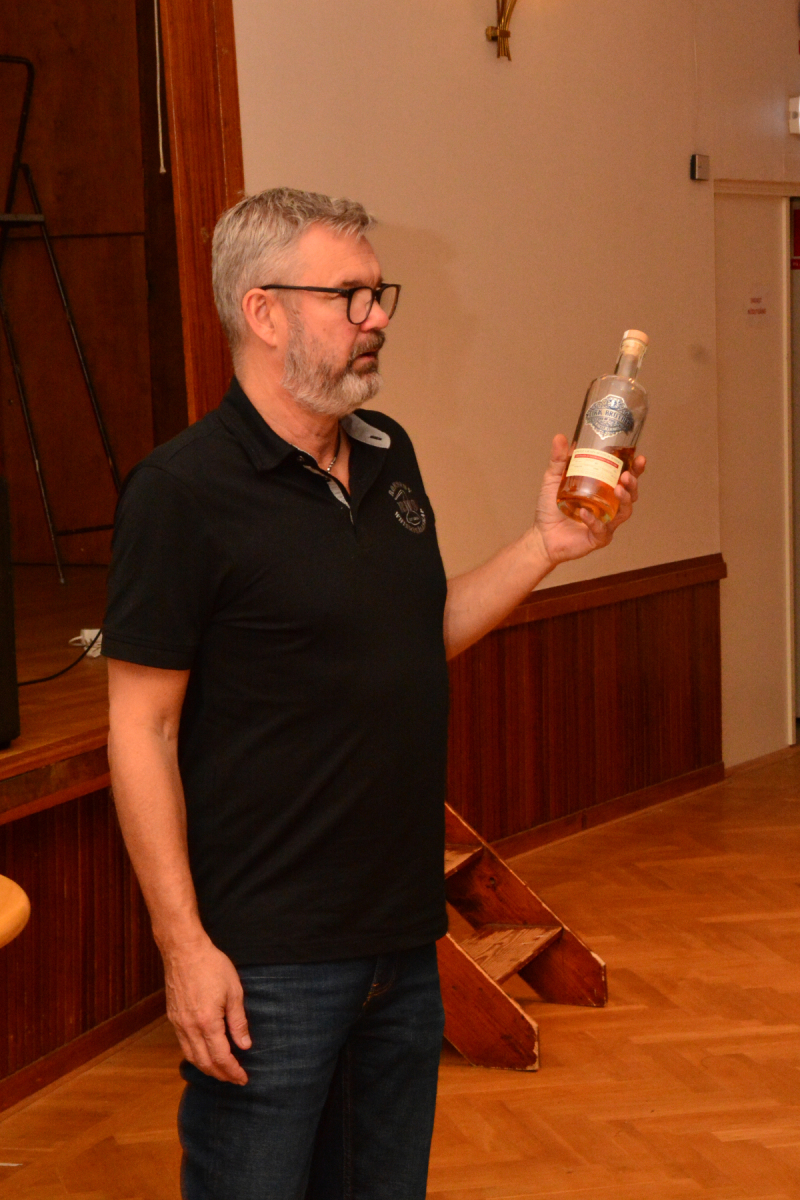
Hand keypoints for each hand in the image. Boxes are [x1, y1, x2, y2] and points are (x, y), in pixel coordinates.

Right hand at [162, 935, 250, 1084]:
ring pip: (191, 1057)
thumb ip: (238, 1021)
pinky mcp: (172, 1018)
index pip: (221, 1057)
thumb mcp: (234, 991)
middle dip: (221, 1075)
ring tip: (221, 1072)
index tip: (243, 1078)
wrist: (184, 951)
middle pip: (205, 1062)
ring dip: (207, 1069)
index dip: (233, 1071)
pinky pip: (183, 1045)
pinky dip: (195, 1056)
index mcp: (208, 1022)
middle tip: (235, 1079)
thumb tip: (245, 1045)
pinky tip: (204, 1054)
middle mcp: (190, 1027)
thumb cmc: (212, 966)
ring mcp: (178, 1024)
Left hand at [534, 434, 644, 567]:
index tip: (640, 458)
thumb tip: (560, 437)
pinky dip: (593, 520)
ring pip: (624, 512)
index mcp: (604, 490)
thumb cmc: (550, 508)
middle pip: (631, 495)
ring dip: (624, 500)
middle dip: (633, 484)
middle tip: (628, 475)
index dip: (636, 469)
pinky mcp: (597, 538)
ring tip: (618, 489)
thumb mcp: (553, 479)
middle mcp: (609, 507)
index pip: (625, 479)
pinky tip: (584, 512)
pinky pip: (601, 529)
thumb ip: (559, 460)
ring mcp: (606, 523)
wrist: (541, 535)